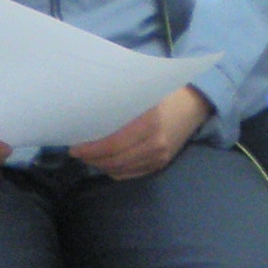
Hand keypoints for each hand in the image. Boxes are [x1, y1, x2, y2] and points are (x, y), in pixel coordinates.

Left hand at [71, 86, 210, 179]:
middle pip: (114, 161)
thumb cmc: (161, 93)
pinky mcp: (161, 164)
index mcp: (149, 122)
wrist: (193, 105)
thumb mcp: (140, 93)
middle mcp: (156, 143)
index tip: (74, 146)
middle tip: (77, 151)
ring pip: (120, 170)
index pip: (113, 144)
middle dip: (91, 158)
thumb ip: (117, 104)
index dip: (91, 149)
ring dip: (100, 165)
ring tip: (89, 156)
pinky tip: (105, 161)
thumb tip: (85, 114)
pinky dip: (113, 170)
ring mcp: (160, 156)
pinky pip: (130, 174)